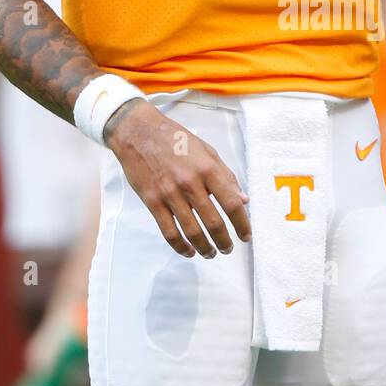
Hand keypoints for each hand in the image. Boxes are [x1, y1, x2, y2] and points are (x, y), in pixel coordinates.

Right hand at [103, 99, 250, 257]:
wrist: (139, 133)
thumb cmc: (176, 140)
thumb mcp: (207, 151)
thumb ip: (226, 176)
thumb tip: (244, 199)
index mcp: (207, 169)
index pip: (231, 203)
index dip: (242, 223)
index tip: (246, 236)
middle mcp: (190, 183)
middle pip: (213, 222)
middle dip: (224, 241)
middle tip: (228, 249)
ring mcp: (170, 194)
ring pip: (192, 231)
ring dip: (204, 247)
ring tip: (210, 253)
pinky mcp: (152, 202)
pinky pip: (169, 232)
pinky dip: (180, 246)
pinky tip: (188, 251)